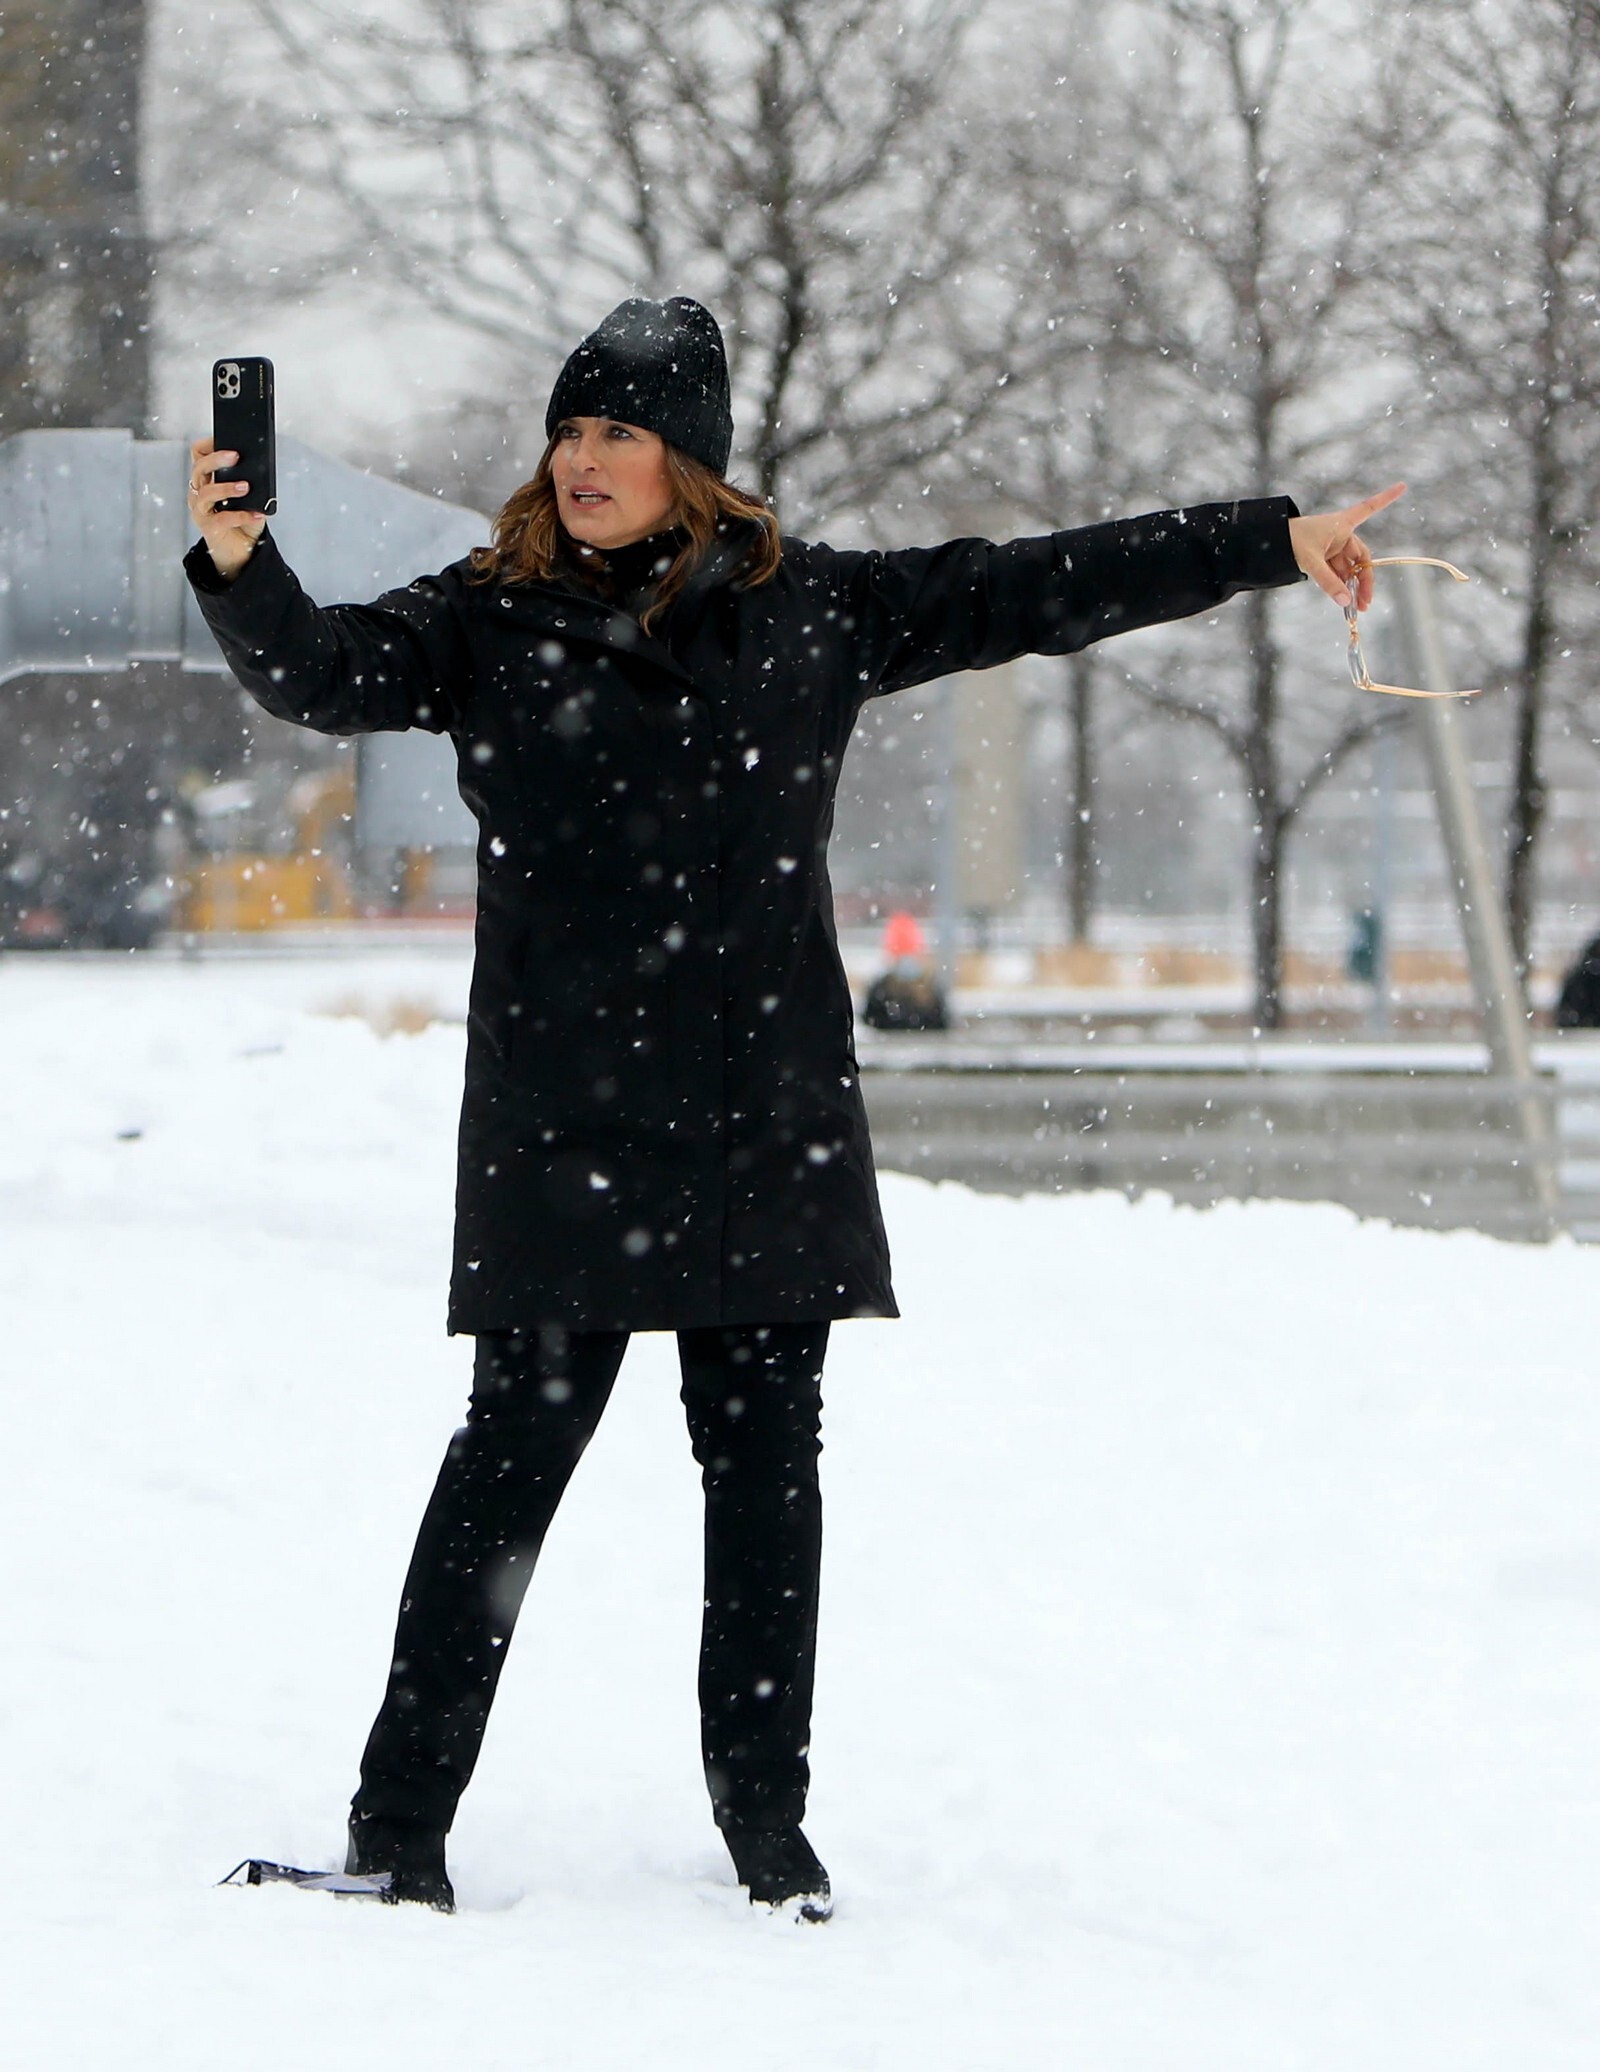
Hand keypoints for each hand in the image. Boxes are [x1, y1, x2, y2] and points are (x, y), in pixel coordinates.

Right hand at [188, 436, 266, 580]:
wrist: (241, 552)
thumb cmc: (243, 522)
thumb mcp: (249, 499)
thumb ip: (249, 483)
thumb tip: (261, 470)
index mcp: (206, 481)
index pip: (198, 455)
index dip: (208, 445)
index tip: (223, 438)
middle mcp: (199, 493)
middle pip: (199, 468)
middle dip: (217, 459)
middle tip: (236, 456)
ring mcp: (201, 511)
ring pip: (206, 492)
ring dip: (226, 487)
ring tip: (245, 487)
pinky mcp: (209, 528)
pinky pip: (221, 519)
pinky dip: (241, 516)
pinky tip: (256, 515)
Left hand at [1288, 483, 1406, 609]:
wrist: (1267, 543)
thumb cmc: (1290, 541)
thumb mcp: (1311, 561)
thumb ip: (1329, 582)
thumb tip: (1345, 601)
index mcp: (1342, 524)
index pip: (1369, 508)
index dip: (1386, 497)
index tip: (1403, 485)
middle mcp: (1340, 534)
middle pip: (1360, 558)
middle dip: (1364, 580)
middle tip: (1365, 602)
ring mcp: (1332, 546)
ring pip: (1348, 569)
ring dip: (1352, 587)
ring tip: (1355, 607)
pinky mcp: (1323, 558)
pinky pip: (1337, 573)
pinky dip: (1340, 585)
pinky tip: (1344, 600)